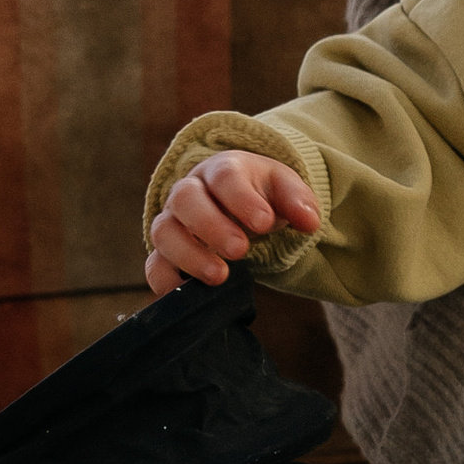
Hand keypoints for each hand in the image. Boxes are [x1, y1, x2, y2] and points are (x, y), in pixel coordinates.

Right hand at [146, 152, 319, 294]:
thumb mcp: (284, 190)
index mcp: (222, 170)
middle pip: (185, 198)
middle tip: (240, 250)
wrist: (237, 203)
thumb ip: (298, 201)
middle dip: (211, 226)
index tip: (264, 223)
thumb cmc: (260, 195)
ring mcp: (173, 221)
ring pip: (164, 231)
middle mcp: (190, 191)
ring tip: (220, 276)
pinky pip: (154, 265)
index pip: (225, 177)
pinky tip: (187, 294)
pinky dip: (165, 281)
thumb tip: (310, 222)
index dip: (242, 200)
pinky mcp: (166, 251)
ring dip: (189, 255)